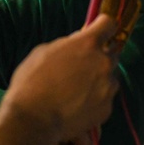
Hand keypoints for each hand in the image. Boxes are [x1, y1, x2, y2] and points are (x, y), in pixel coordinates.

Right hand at [6, 15, 119, 138]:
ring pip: (109, 78)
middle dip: (99, 57)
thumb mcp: (44, 51)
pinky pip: (105, 99)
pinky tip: (77, 105)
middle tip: (80, 68)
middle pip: (111, 53)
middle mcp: (103, 63)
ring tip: (76, 91)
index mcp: (88, 44)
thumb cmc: (32, 82)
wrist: (34, 119)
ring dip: (98, 80)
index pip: (109, 24)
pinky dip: (95, 100)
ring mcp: (108, 87)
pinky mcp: (107, 108)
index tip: (99, 30)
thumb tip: (77, 43)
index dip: (103, 26)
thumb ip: (67, 45)